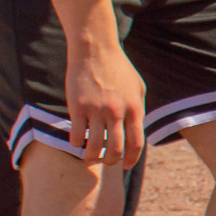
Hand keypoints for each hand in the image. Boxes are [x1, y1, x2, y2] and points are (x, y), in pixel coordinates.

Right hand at [65, 40, 146, 167]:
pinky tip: (76, 142)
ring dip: (91, 157)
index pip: (136, 143)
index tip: (125, 166)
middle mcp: (117, 112)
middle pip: (115, 149)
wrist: (95, 50)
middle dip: (111, 161)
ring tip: (89, 157)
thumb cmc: (118, 67)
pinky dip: (76, 143)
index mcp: (134, 108)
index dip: (131, 159)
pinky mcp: (77, 107)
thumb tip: (138, 129)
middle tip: (106, 161)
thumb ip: (138, 108)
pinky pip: (76, 135)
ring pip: (94, 146)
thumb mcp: (138, 87)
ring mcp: (96, 110)